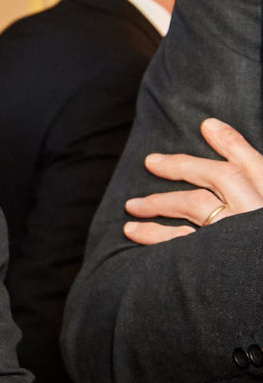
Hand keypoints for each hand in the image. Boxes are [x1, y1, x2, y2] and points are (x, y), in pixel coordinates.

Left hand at [125, 117, 262, 244]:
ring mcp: (236, 233)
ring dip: (160, 202)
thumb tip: (216, 134)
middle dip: (183, 166)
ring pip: (196, 204)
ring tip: (132, 206)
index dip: (231, 143)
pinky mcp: (216, 256)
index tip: (207, 126)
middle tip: (151, 162)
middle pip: (221, 176)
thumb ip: (253, 182)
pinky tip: (134, 232)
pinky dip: (155, 235)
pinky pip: (181, 242)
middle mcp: (255, 211)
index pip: (254, 164)